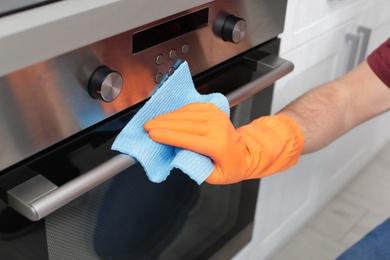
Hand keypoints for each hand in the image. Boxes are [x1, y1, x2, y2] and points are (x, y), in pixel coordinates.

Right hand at [144, 102, 303, 183]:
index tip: (152, 134)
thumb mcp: (215, 176)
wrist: (247, 152)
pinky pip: (191, 107)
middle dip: (162, 124)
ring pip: (186, 113)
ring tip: (153, 121)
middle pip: (184, 123)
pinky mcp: (213, 109)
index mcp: (218, 144)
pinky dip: (177, 111)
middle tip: (146, 126)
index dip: (168, 136)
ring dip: (167, 116)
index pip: (188, 139)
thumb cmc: (231, 166)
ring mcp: (216, 115)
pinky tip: (167, 116)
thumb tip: (177, 156)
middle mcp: (218, 126)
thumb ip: (196, 167)